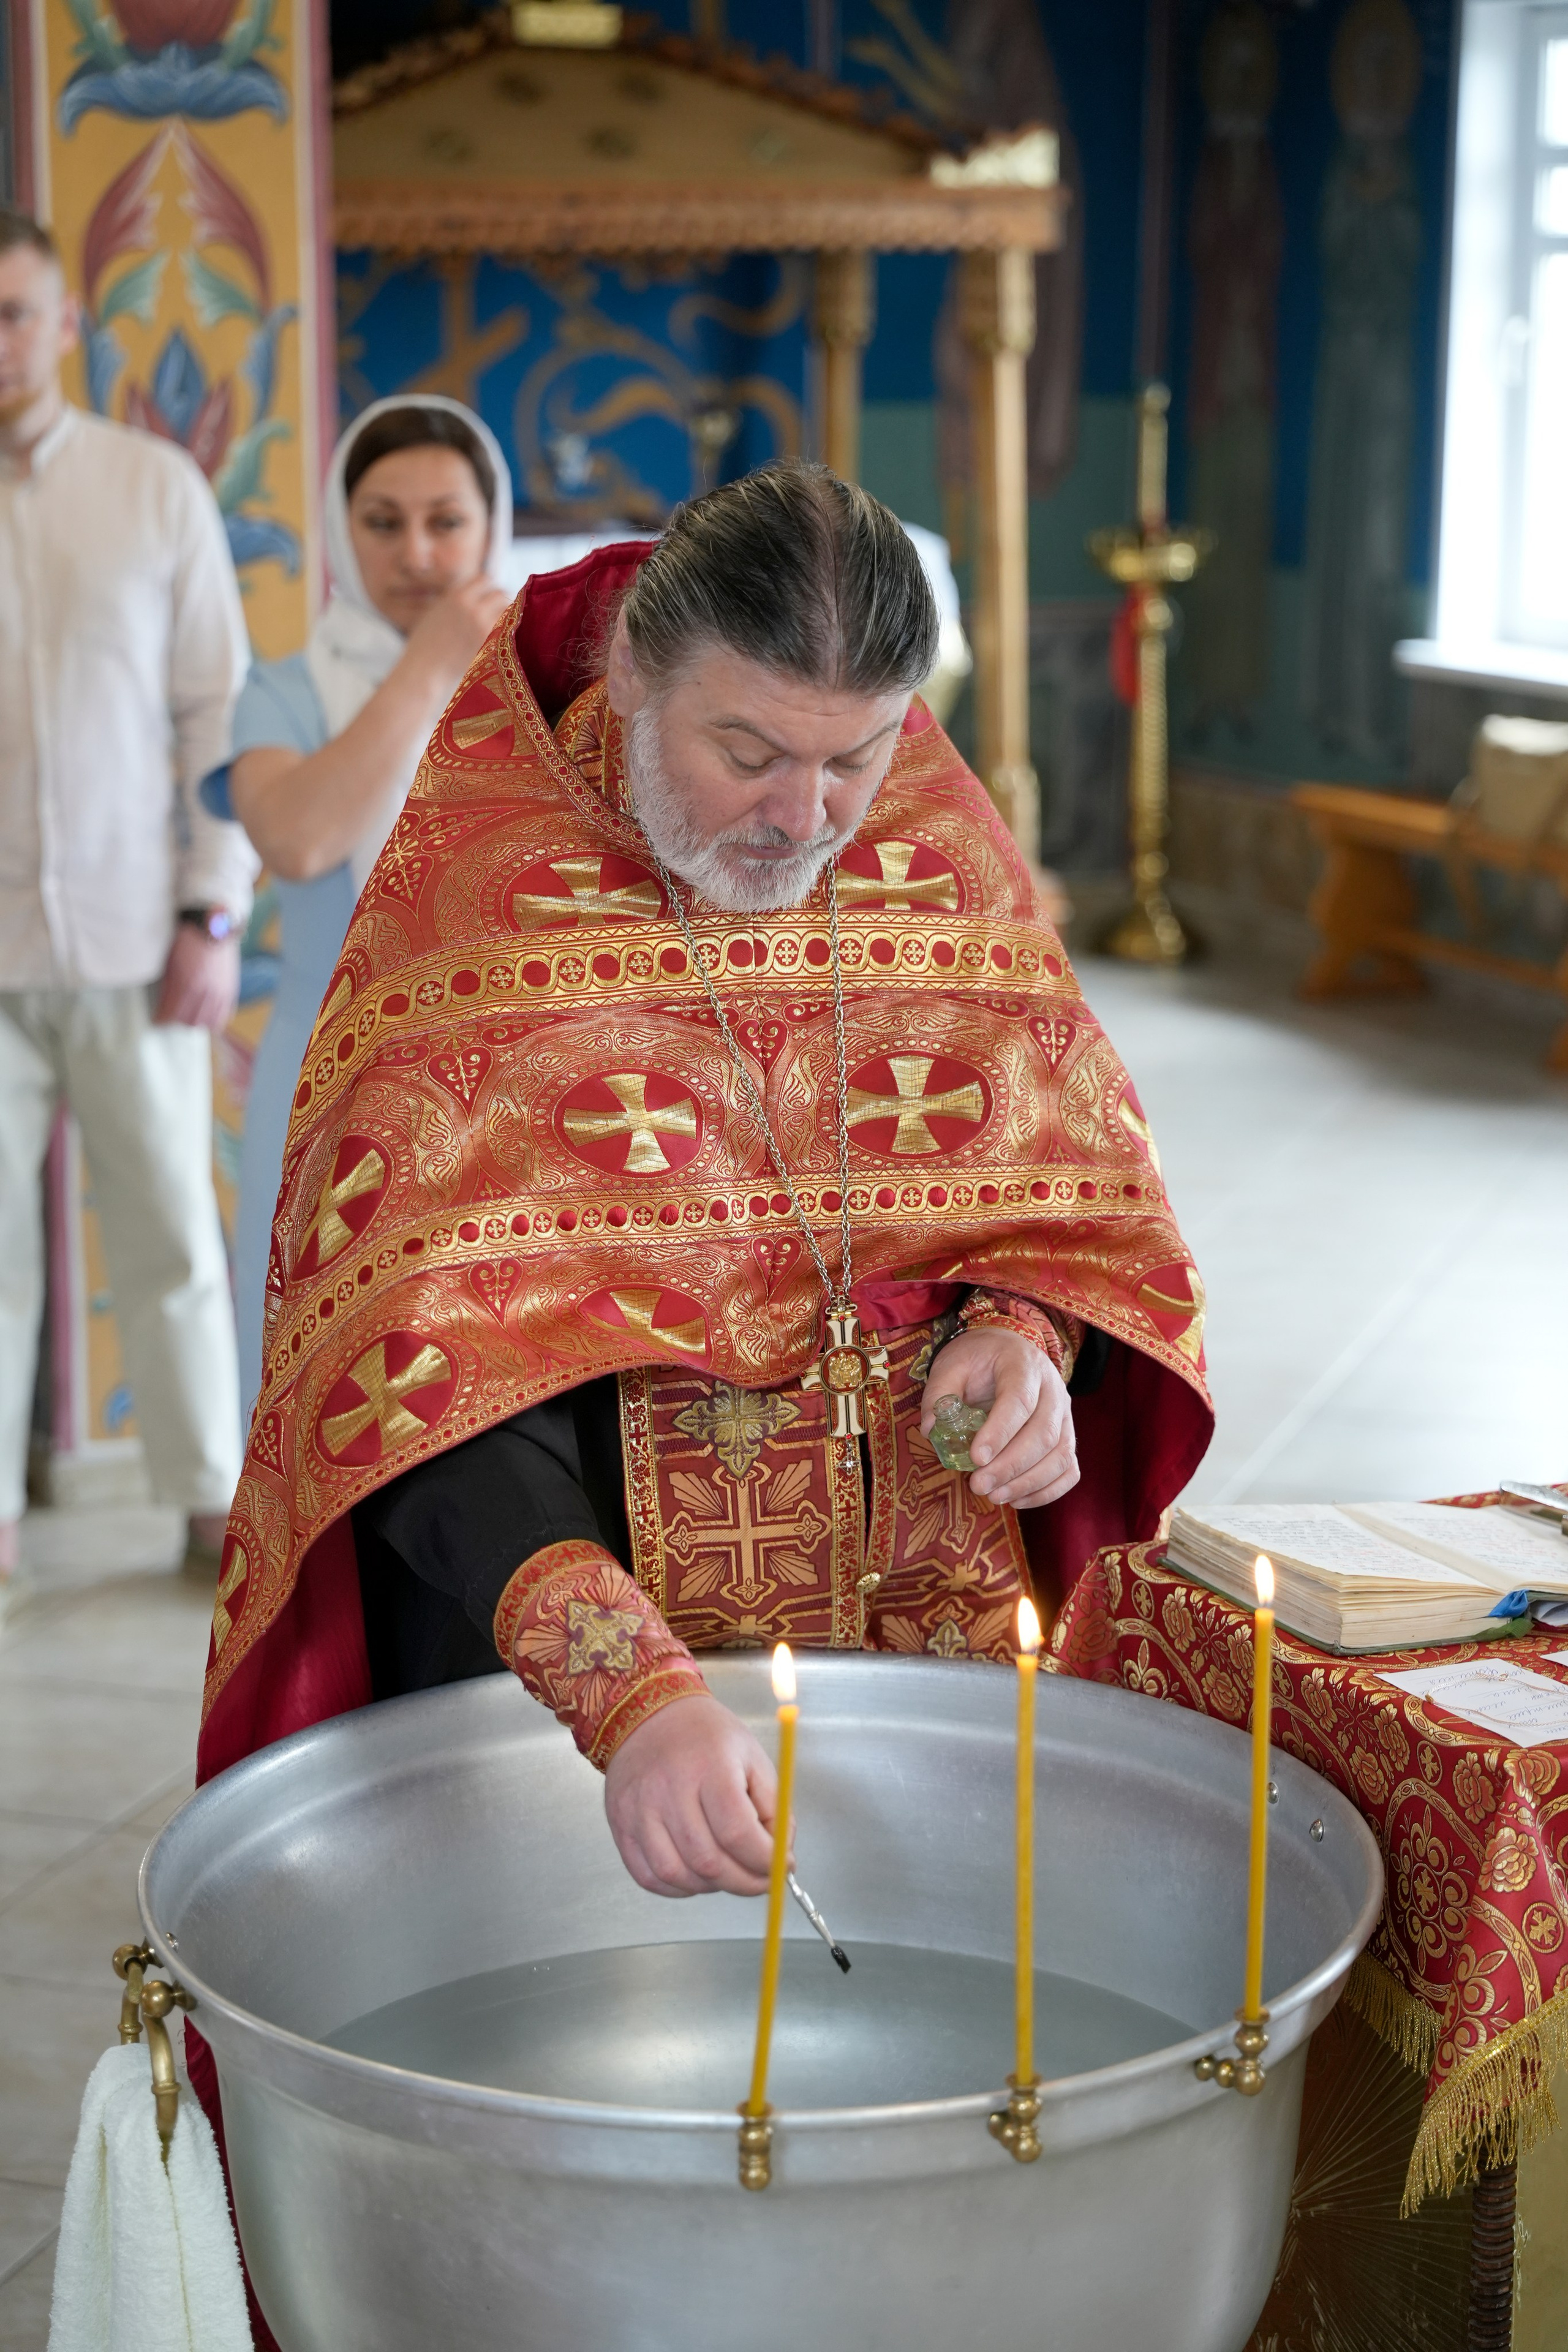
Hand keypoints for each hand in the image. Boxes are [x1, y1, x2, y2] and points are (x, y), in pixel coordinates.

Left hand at [154, 924, 239, 1029]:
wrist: (213, 926)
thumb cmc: (188, 941)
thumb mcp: (171, 962)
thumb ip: (169, 986)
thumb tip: (164, 1004)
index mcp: (186, 986)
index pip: (170, 1014)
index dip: (161, 1019)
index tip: (156, 1019)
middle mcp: (205, 993)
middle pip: (189, 1022)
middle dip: (178, 1021)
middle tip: (171, 1017)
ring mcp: (220, 993)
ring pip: (207, 1022)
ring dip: (196, 1021)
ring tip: (188, 1017)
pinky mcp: (230, 990)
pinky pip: (224, 1015)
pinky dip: (214, 1019)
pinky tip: (206, 1016)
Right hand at [403, 575, 511, 695]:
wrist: (424, 671)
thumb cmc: (425, 645)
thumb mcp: (437, 611)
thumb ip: (457, 600)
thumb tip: (477, 595)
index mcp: (457, 596)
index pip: (485, 579)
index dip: (488, 588)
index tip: (488, 598)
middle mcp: (472, 607)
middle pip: (500, 594)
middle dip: (499, 603)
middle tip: (495, 615)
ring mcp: (483, 625)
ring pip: (508, 612)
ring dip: (506, 618)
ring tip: (498, 628)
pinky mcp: (491, 644)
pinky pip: (508, 631)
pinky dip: (507, 633)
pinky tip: (500, 640)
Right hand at [604, 1693, 781, 1896]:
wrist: (650, 1714)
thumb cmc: (706, 1736)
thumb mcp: (752, 1756)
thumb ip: (774, 1807)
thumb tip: (781, 1856)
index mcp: (708, 1765)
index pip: (738, 1832)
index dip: (765, 1861)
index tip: (782, 1867)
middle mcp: (668, 1788)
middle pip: (708, 1861)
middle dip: (744, 1882)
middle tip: (761, 1879)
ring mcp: (639, 1809)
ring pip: (677, 1874)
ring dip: (712, 1887)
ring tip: (728, 1872)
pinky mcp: (620, 1824)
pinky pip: (649, 1876)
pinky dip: (677, 1887)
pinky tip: (696, 1874)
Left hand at [920, 1327, 1078, 1510]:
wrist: (1006, 1351)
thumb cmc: (977, 1359)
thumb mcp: (951, 1364)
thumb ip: (939, 1393)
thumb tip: (930, 1429)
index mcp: (1023, 1365)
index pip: (1019, 1400)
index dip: (1000, 1432)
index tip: (976, 1458)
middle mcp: (1053, 1389)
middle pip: (1043, 1433)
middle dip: (1011, 1466)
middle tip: (979, 1485)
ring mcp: (1065, 1414)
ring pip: (1060, 1454)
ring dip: (1028, 1483)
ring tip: (994, 1496)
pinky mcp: (1067, 1436)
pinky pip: (1069, 1469)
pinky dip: (1047, 1491)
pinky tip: (1016, 1499)